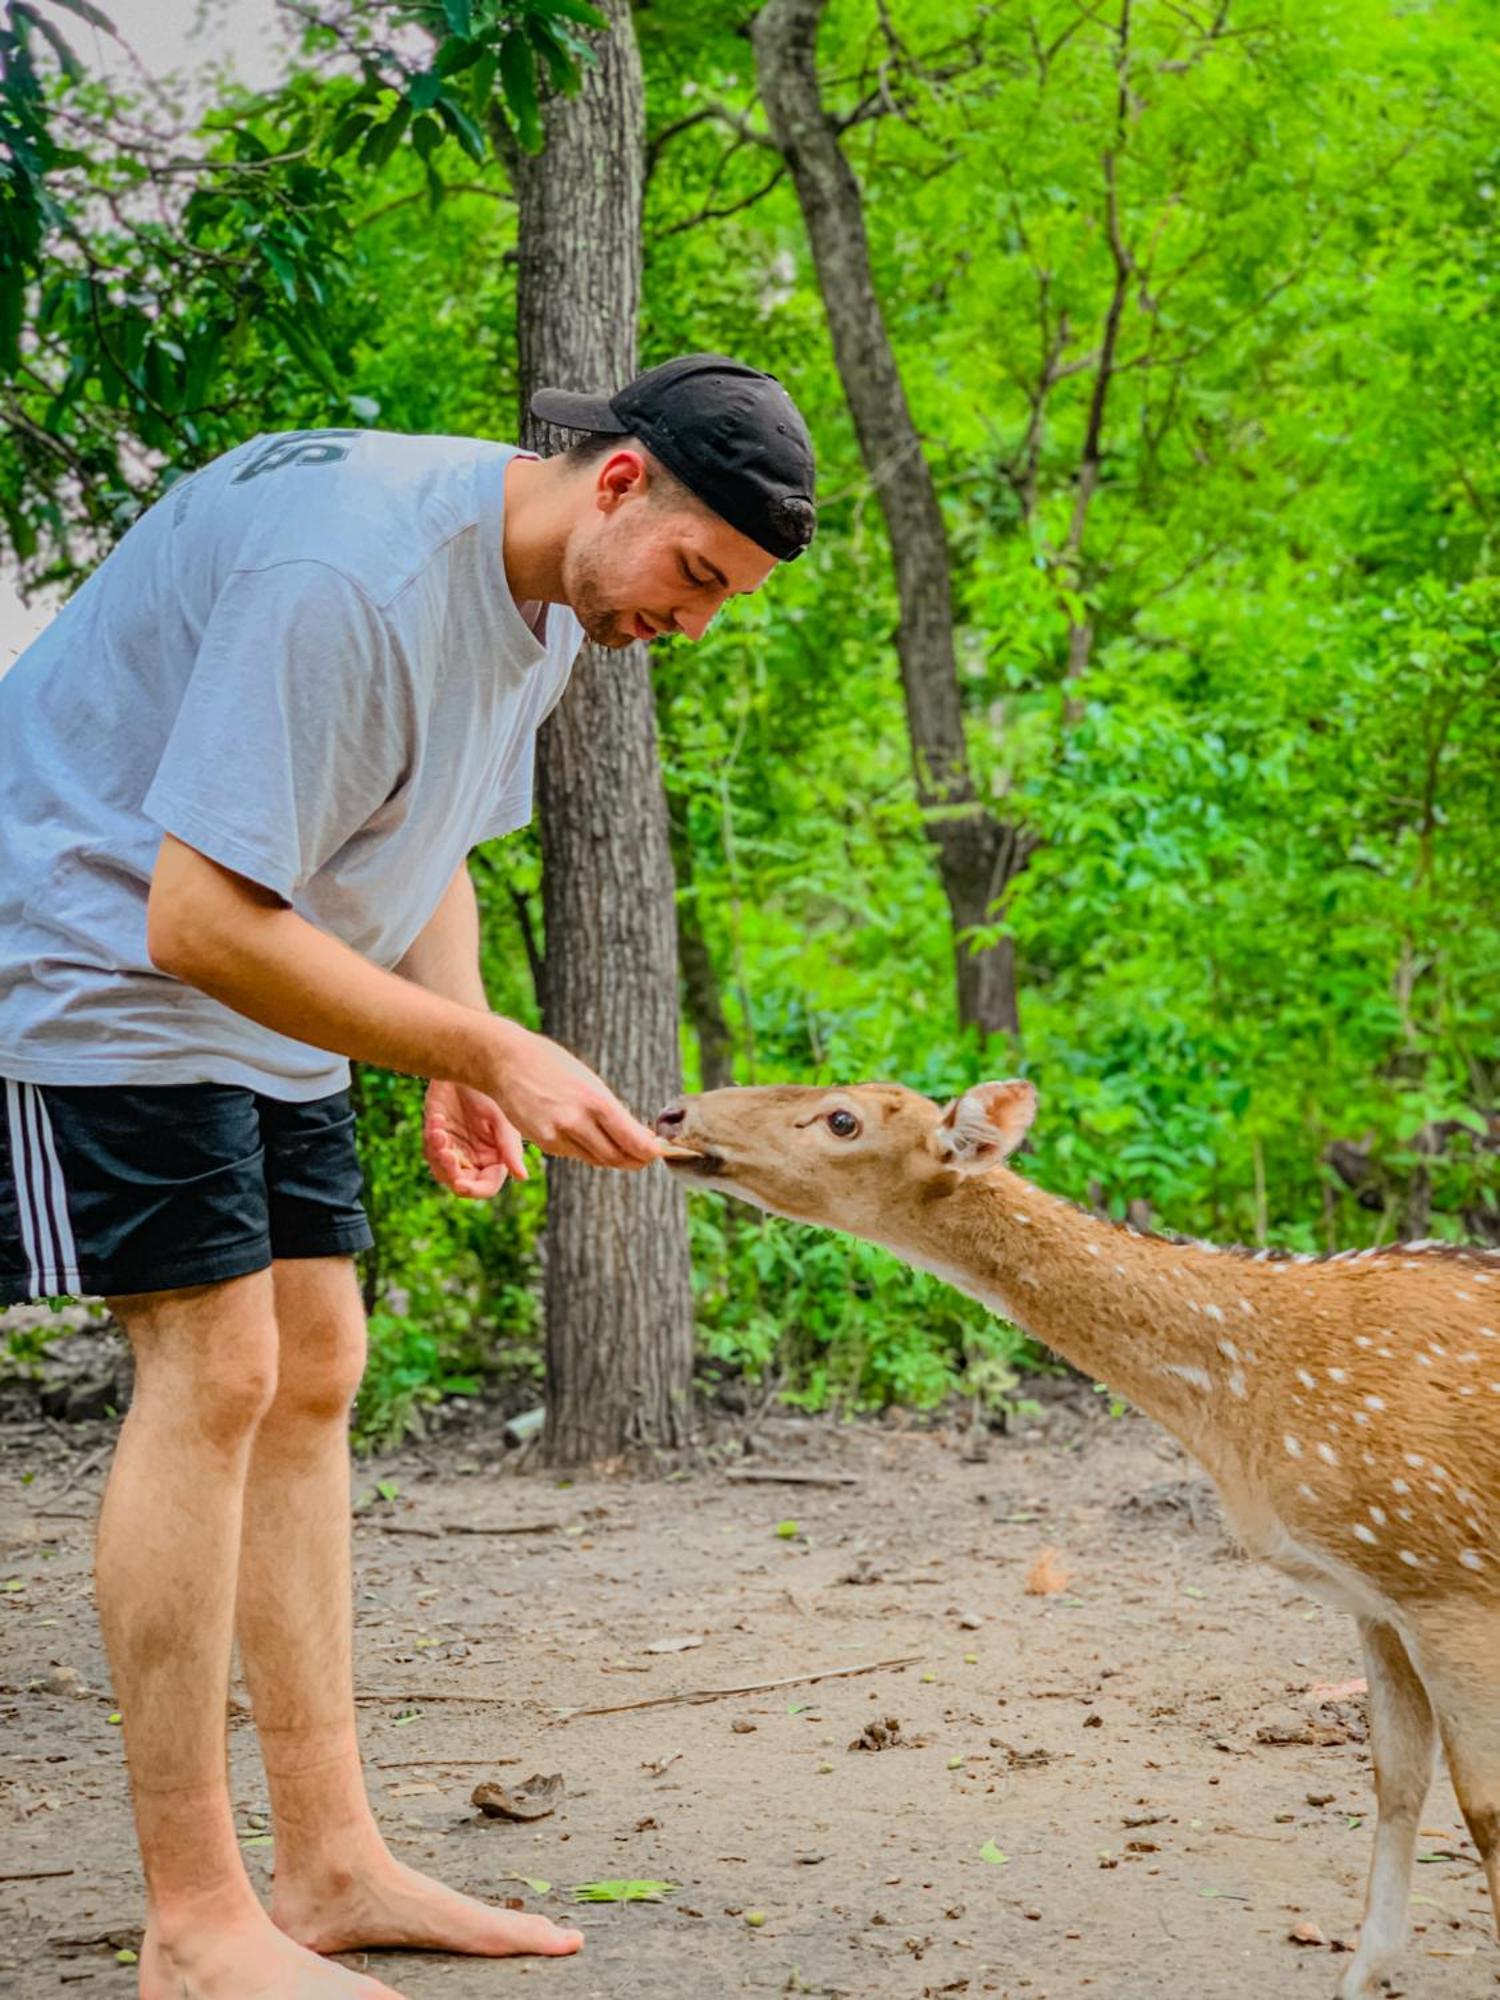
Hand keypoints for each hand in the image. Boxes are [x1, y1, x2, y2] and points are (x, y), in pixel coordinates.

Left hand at [423, 1078, 526, 1197]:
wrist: (468, 1064)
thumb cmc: (490, 1091)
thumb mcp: (501, 1119)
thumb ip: (509, 1149)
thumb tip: (522, 1177)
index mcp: (496, 1157)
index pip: (487, 1186)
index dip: (474, 1190)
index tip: (460, 1184)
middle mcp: (476, 1158)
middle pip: (461, 1183)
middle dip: (451, 1171)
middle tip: (446, 1152)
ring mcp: (456, 1148)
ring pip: (441, 1171)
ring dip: (438, 1156)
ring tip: (440, 1133)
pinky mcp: (438, 1137)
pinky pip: (430, 1151)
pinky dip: (432, 1139)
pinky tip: (438, 1120)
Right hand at [482, 1021, 667, 1169]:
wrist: (505, 1061)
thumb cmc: (550, 1063)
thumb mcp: (587, 1079)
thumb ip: (608, 1107)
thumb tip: (635, 1132)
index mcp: (594, 1100)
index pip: (632, 1140)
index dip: (650, 1152)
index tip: (662, 1153)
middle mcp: (577, 1121)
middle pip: (616, 1157)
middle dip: (636, 1160)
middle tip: (649, 1157)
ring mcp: (557, 1134)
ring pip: (596, 1159)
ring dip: (615, 1158)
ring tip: (630, 1153)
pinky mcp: (544, 1142)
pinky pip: (575, 1154)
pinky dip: (589, 1151)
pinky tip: (594, 1141)